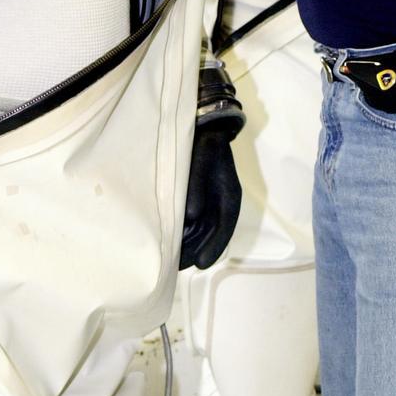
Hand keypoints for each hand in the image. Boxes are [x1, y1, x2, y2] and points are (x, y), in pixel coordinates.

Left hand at [179, 130, 241, 269]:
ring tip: (168, 261)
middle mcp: (220, 205)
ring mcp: (208, 204)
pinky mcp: (194, 200)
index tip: (200, 265)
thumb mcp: (204, 159)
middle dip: (195, 253)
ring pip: (200, 233)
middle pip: (210, 236)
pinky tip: (165, 241)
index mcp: (230, 197)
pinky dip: (181, 235)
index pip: (225, 228)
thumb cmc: (205, 142)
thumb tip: (191, 215)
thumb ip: (198, 186)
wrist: (201, 127)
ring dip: (188, 247)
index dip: (214, 248)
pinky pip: (190, 224)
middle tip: (175, 268)